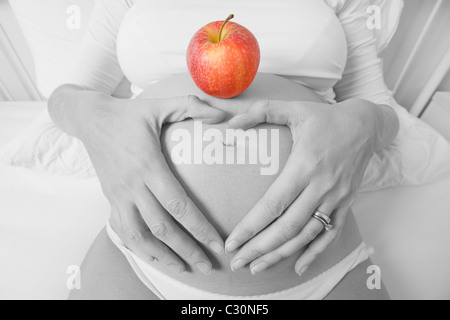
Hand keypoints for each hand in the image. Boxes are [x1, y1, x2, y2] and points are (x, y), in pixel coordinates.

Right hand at [78, 94, 226, 274]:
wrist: (90, 119)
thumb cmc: (128, 114)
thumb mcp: (160, 105)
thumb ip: (192, 107)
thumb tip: (223, 115)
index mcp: (148, 165)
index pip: (178, 205)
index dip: (199, 228)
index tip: (217, 244)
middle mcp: (132, 186)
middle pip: (162, 228)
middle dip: (186, 250)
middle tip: (207, 267)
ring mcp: (118, 196)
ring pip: (139, 237)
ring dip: (162, 256)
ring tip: (185, 268)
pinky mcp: (110, 199)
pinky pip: (124, 232)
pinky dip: (140, 249)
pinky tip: (156, 257)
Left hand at [224, 98, 379, 274]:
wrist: (366, 125)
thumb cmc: (324, 118)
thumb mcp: (293, 109)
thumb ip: (260, 112)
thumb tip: (228, 124)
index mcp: (304, 165)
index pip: (273, 204)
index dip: (250, 226)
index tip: (232, 241)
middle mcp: (321, 186)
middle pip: (287, 227)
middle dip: (259, 248)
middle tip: (237, 262)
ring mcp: (336, 198)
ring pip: (306, 235)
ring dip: (281, 254)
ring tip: (257, 267)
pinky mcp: (346, 204)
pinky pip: (330, 234)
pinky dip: (314, 252)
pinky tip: (297, 267)